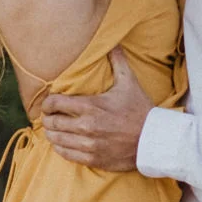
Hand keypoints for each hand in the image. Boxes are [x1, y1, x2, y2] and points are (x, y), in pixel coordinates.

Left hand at [40, 48, 151, 171]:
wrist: (154, 140)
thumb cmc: (140, 110)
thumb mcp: (129, 83)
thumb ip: (118, 61)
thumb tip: (113, 42)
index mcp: (91, 106)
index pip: (54, 104)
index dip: (47, 103)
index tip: (48, 104)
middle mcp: (86, 126)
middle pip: (52, 123)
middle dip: (48, 119)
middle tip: (50, 117)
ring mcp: (89, 145)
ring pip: (56, 140)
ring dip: (52, 134)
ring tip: (54, 130)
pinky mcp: (93, 159)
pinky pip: (66, 155)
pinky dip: (61, 148)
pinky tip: (63, 143)